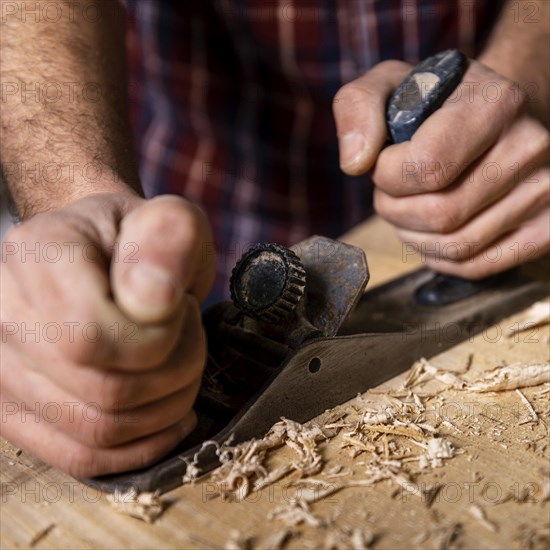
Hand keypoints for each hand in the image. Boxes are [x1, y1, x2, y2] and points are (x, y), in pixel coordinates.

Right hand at [0, 192, 214, 476]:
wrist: (105, 257)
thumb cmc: (142, 241)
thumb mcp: (171, 220)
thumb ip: (168, 238)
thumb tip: (152, 304)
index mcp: (37, 256)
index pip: (91, 337)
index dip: (160, 339)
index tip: (182, 309)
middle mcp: (3, 313)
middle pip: (104, 392)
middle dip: (176, 372)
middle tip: (189, 338)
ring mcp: (2, 368)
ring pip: (98, 431)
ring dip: (165, 408)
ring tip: (179, 364)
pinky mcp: (18, 408)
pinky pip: (80, 455)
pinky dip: (140, 447)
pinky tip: (173, 416)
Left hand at [333, 59, 549, 277]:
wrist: (495, 120)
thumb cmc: (437, 106)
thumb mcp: (391, 85)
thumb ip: (358, 107)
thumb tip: (355, 163)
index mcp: (494, 103)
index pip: (426, 166)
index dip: (387, 176)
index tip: (384, 163)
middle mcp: (530, 146)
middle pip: (440, 214)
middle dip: (395, 210)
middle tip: (392, 192)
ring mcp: (545, 190)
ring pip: (457, 246)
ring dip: (414, 236)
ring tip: (409, 209)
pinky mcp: (546, 227)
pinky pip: (477, 266)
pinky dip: (440, 258)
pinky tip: (430, 232)